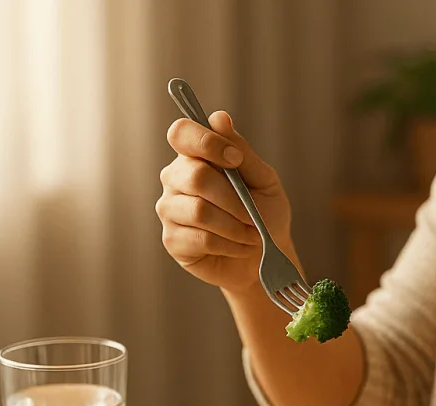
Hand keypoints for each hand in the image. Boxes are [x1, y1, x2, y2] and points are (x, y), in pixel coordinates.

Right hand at [156, 110, 293, 292]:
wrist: (266, 257)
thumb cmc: (265, 214)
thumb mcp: (263, 180)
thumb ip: (242, 151)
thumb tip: (219, 118)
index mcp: (195, 156)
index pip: (181, 133)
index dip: (206, 142)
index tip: (235, 160)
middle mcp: (175, 179)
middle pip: (195, 176)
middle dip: (234, 199)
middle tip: (254, 216)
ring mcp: (170, 210)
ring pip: (199, 211)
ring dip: (236, 226)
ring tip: (252, 235)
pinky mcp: (172, 241)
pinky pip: (201, 239)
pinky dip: (230, 245)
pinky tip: (240, 247)